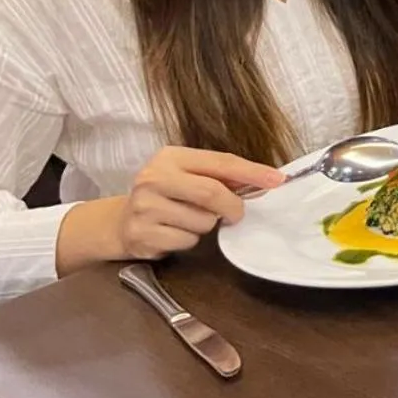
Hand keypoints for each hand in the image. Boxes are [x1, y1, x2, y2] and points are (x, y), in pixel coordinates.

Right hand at [118, 147, 284, 260]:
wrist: (120, 222)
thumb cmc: (166, 195)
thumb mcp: (188, 175)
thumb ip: (221, 176)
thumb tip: (266, 181)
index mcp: (169, 157)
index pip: (220, 162)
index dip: (252, 172)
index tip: (278, 180)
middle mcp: (153, 179)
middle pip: (212, 193)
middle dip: (232, 206)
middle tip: (236, 214)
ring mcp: (144, 208)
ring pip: (202, 221)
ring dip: (206, 225)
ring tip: (188, 219)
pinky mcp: (142, 235)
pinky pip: (186, 241)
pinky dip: (190, 240)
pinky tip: (174, 233)